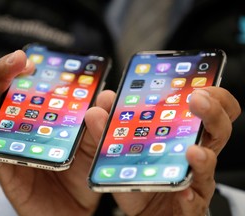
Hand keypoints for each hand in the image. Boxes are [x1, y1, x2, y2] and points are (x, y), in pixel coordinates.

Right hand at [0, 50, 110, 215]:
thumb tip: (106, 95)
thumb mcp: (94, 147)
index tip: (31, 58)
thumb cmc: (81, 176)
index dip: (25, 72)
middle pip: (7, 98)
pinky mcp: (10, 175)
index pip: (28, 90)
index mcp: (42, 121)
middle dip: (6, 74)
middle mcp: (23, 131)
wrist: (76, 211)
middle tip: (16, 60)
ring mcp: (13, 150)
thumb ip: (99, 124)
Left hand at [85, 87, 239, 215]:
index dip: (210, 93)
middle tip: (197, 100)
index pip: (208, 107)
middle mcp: (196, 151)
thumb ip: (112, 126)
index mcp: (184, 132)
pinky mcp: (190, 203)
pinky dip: (190, 196)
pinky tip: (183, 192)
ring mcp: (195, 178)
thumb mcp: (124, 148)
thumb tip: (102, 103)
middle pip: (218, 128)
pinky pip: (195, 200)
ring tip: (192, 150)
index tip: (196, 83)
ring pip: (211, 163)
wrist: (145, 210)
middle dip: (212, 112)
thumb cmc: (142, 174)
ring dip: (203, 155)